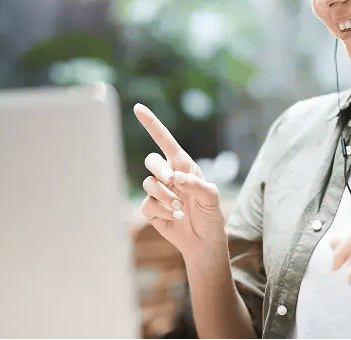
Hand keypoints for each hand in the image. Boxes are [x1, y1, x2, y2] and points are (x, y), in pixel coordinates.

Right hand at [133, 103, 226, 258]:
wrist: (204, 242)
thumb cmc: (211, 216)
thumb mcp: (213, 198)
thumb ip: (197, 185)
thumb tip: (176, 177)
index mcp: (184, 166)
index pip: (165, 140)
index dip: (151, 124)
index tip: (138, 108)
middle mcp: (169, 175)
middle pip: (152, 161)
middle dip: (160, 170)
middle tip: (173, 182)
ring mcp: (158, 192)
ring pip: (148, 184)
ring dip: (165, 197)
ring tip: (181, 209)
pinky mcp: (151, 209)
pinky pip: (148, 204)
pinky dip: (162, 211)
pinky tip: (175, 218)